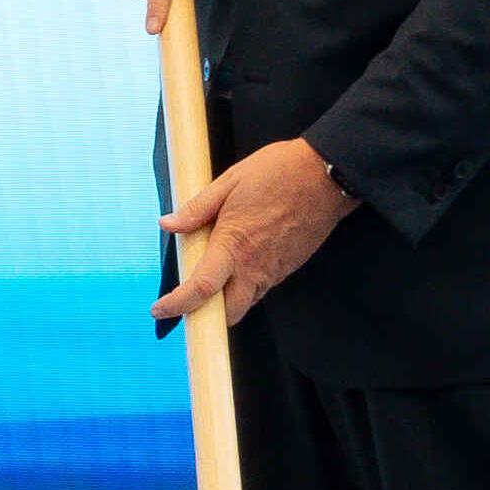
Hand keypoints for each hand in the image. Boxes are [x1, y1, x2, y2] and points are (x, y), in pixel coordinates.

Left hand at [157, 138, 352, 324]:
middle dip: (208, 316)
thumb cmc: (279, 172)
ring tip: (214, 277)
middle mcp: (255, 266)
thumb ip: (197, 208)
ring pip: (246, 302)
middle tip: (190, 301)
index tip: (160, 309)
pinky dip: (247, 284)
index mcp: (233, 244)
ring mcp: (275, 270)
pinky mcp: (290, 267)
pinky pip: (263, 287)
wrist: (329, 175)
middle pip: (228, 313)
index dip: (177, 305)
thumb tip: (168, 224)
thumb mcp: (230, 181)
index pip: (200, 288)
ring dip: (228, 300)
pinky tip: (241, 262)